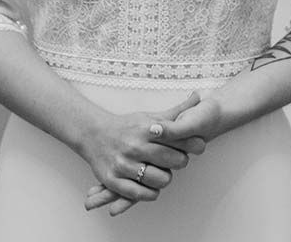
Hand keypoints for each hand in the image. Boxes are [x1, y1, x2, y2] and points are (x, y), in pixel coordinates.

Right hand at [83, 92, 209, 215]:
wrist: (92, 134)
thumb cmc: (125, 126)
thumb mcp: (149, 116)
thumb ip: (175, 112)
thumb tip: (198, 97)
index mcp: (146, 129)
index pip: (179, 138)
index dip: (193, 144)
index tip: (198, 146)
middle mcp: (135, 146)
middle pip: (174, 161)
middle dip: (180, 161)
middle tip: (176, 159)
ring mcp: (123, 165)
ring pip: (161, 180)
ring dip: (165, 178)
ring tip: (161, 172)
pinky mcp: (113, 180)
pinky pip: (141, 194)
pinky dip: (150, 192)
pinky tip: (150, 185)